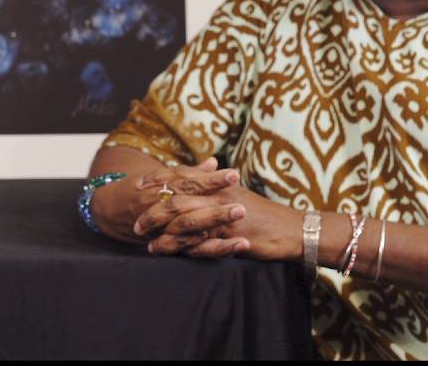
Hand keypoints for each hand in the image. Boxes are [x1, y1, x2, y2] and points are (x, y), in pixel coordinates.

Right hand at [89, 157, 240, 242]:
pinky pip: (186, 249)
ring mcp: (159, 227)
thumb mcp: (163, 176)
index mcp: (161, 185)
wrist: (112, 208)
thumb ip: (191, 172)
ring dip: (214, 233)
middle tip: (241, 208)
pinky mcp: (163, 244)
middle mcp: (158, 205)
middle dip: (214, 210)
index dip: (210, 179)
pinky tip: (229, 249)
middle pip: (188, 207)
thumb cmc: (143, 189)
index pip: (188, 181)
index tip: (233, 175)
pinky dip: (206, 249)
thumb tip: (214, 163)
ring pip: (187, 231)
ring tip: (243, 237)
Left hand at [140, 185, 302, 260]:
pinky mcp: (227, 235)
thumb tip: (200, 178)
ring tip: (143, 238)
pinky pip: (196, 240)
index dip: (158, 179)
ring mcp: (221, 215)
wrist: (293, 229)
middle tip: (134, 219)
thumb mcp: (238, 195)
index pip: (181, 176)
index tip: (138, 185)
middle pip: (175, 197)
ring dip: (159, 229)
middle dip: (151, 208)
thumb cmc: (265, 214)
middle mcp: (217, 195)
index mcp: (218, 183)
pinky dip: (177, 246)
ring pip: (182, 219)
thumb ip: (216, 187)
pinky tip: (164, 251)